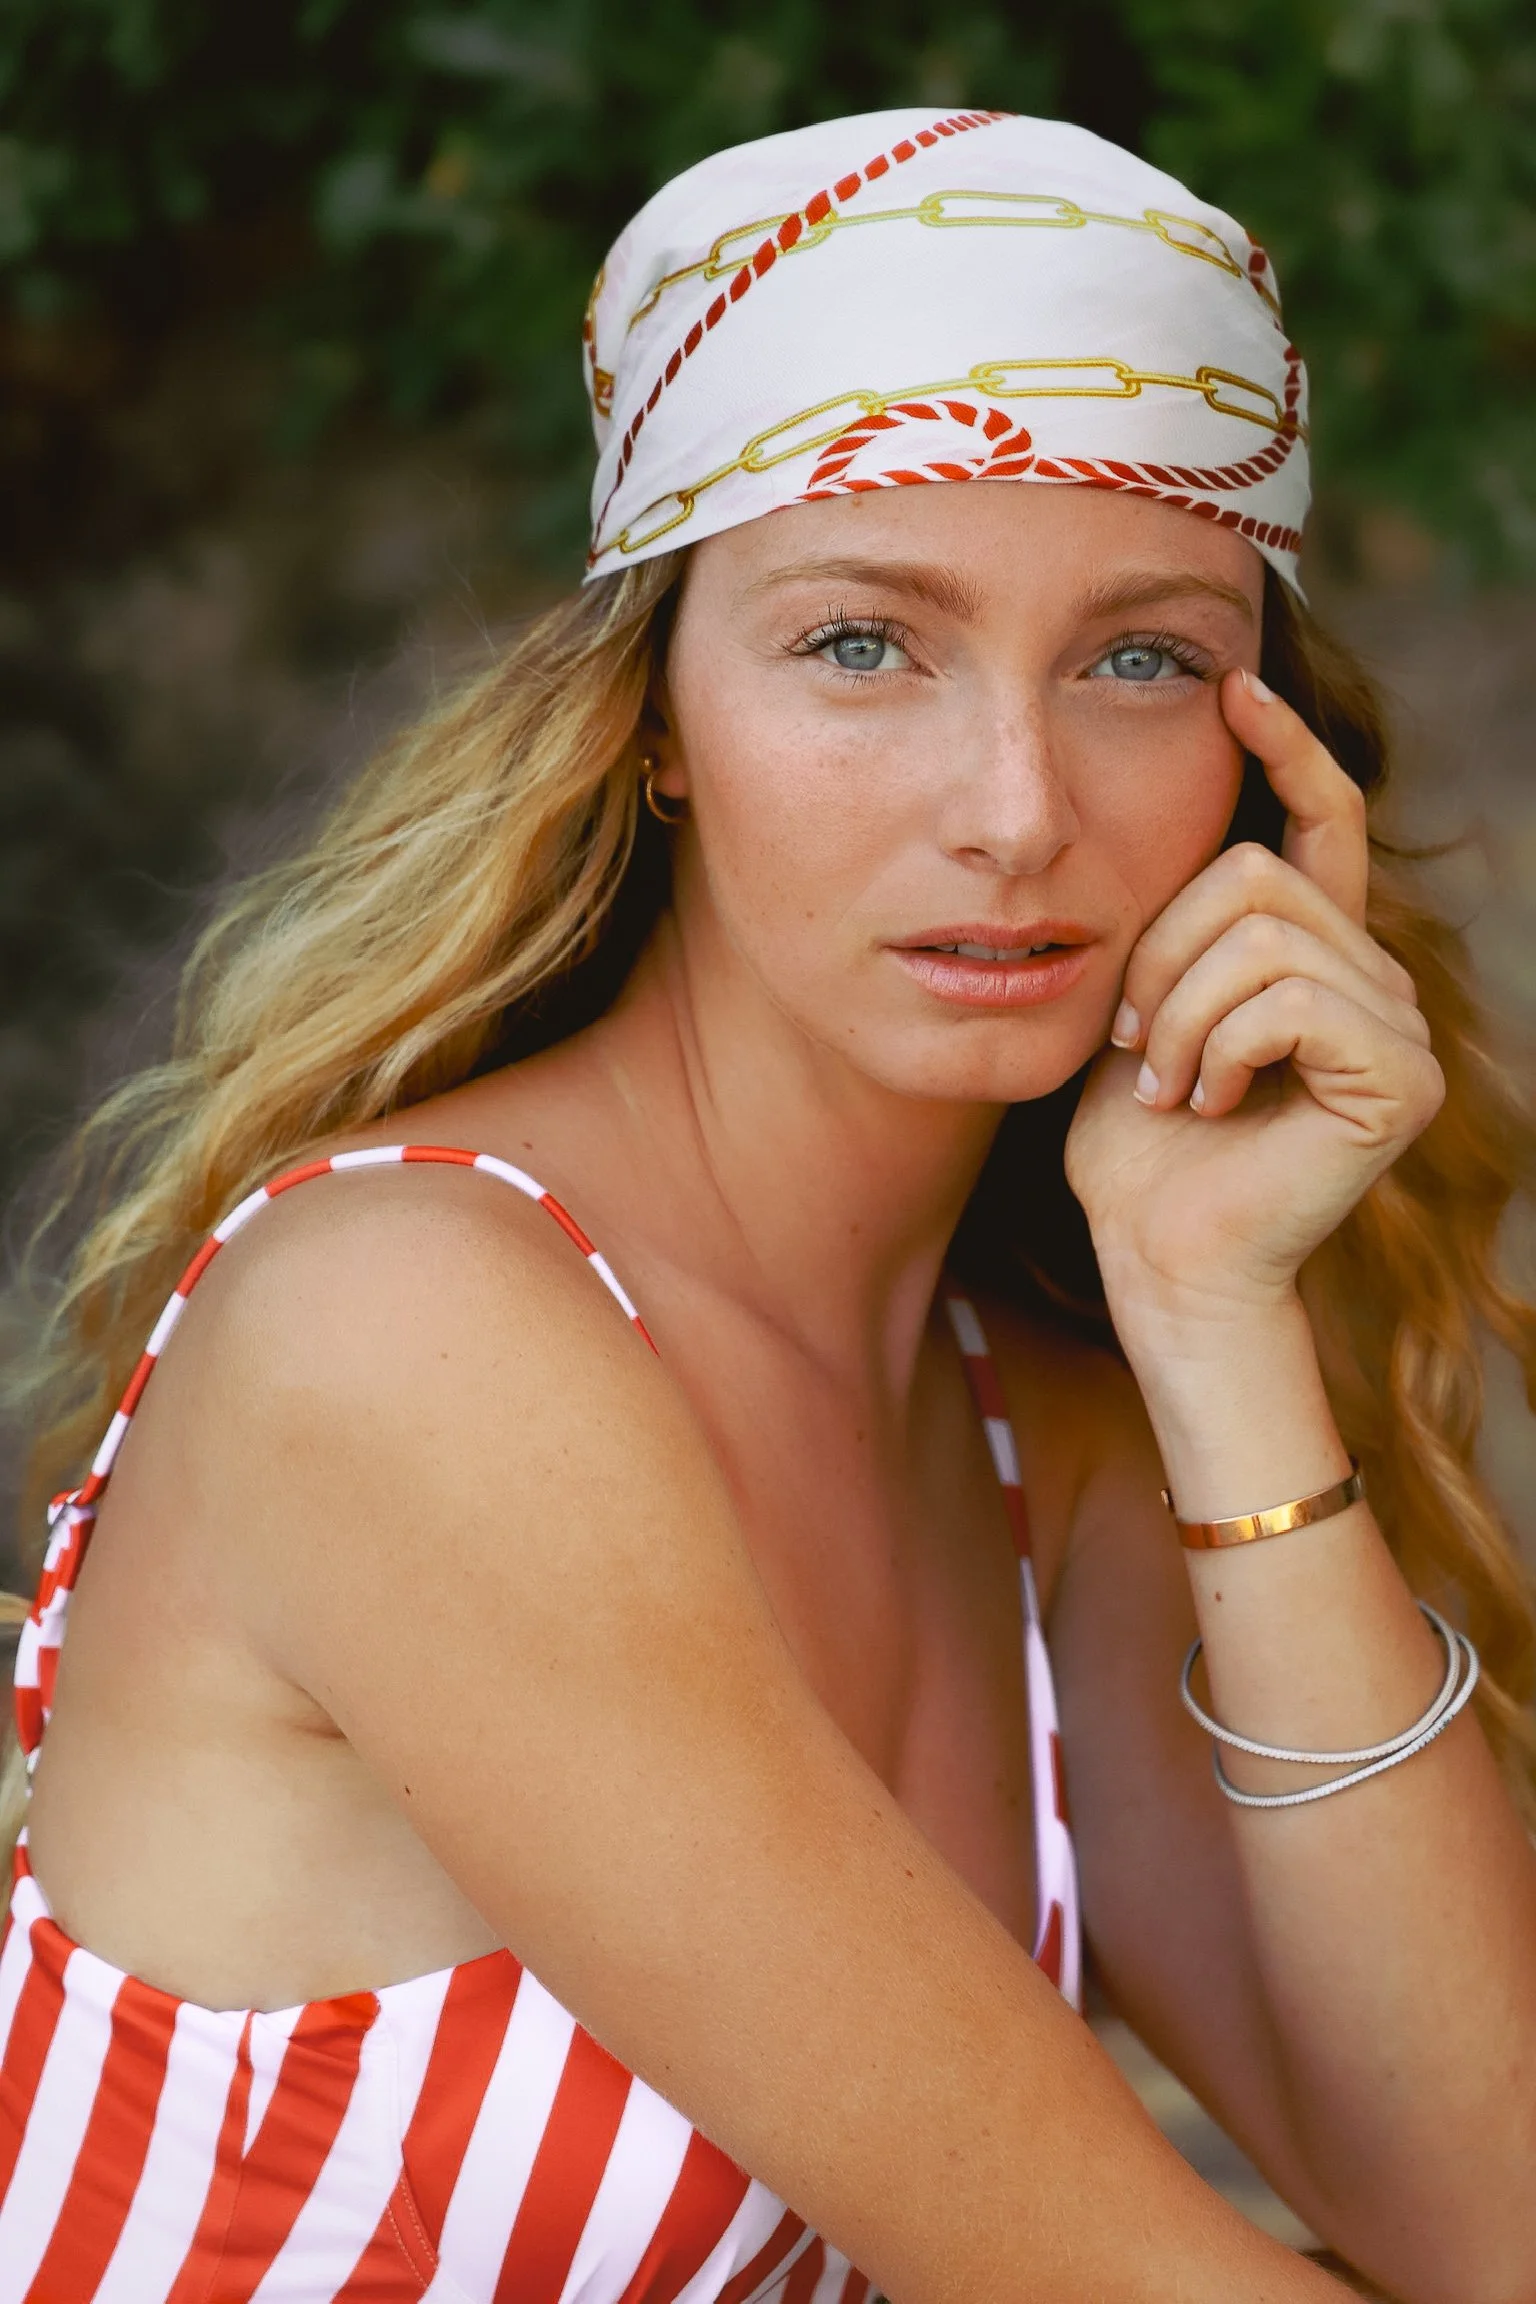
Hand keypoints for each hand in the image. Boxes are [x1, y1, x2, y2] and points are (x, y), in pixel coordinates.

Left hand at [1065, 669, 1443, 1335]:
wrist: (1161, 1258)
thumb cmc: (1136, 1151)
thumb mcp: (1135, 1012)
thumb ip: (1167, 931)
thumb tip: (1153, 815)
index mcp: (1312, 954)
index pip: (1321, 821)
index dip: (1285, 749)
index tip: (1233, 687)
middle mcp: (1370, 978)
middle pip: (1256, 875)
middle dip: (1163, 954)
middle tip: (1134, 1043)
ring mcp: (1397, 1027)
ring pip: (1263, 937)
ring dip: (1180, 1015)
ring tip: (1169, 1087)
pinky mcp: (1401, 1078)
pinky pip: (1288, 1002)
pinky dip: (1220, 1051)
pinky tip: (1212, 1108)